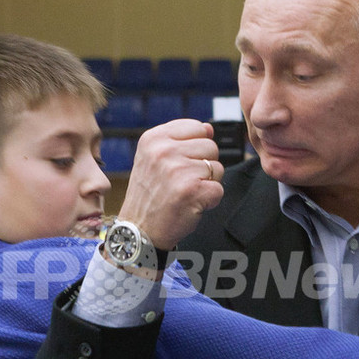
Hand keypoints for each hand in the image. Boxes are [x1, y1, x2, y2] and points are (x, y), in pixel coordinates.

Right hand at [118, 119, 223, 250]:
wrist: (139, 231)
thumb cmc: (149, 195)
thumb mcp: (153, 159)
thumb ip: (180, 140)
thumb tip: (209, 128)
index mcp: (154, 138)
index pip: (197, 127)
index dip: (196, 148)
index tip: (181, 163)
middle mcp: (164, 151)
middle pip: (211, 146)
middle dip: (204, 165)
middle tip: (183, 181)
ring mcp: (178, 171)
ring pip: (218, 167)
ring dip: (207, 183)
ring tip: (185, 192)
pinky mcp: (192, 191)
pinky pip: (219, 189)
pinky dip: (210, 201)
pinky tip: (191, 204)